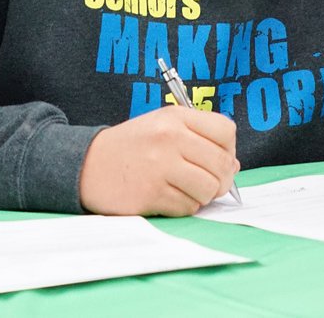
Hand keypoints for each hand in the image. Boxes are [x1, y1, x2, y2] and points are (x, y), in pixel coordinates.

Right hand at [79, 106, 238, 216]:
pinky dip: (184, 206)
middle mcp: (170, 138)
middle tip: (209, 181)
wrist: (89, 164)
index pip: (226, 130)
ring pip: (209, 189)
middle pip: (222, 164)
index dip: (229, 148)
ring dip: (203, 195)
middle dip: (222, 178)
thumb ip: (199, 138)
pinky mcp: (152, 194)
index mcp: (175, 117)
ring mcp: (161, 167)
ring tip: (186, 188)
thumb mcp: (163, 125)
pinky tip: (169, 196)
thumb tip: (234, 166)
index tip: (219, 156)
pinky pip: (188, 207)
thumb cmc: (133, 145)